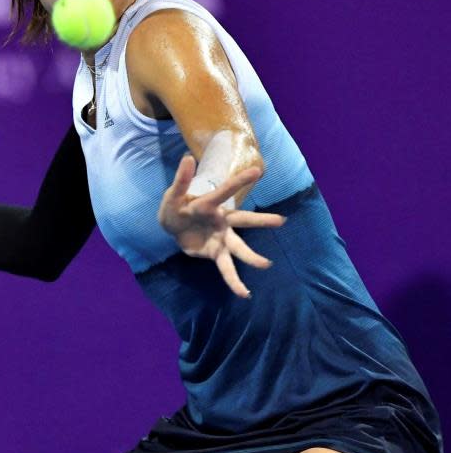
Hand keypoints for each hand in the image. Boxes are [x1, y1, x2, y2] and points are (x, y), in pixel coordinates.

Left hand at [158, 156, 285, 297]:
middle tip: (281, 221)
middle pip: (243, 221)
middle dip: (261, 221)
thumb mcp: (174, 194)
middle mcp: (222, 221)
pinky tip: (244, 293)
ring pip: (239, 248)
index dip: (240, 181)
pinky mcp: (215, 253)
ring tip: (266, 264)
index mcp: (211, 203)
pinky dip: (234, 282)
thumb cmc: (176, 207)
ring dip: (251, 257)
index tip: (258, 170)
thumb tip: (187, 158)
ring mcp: (221, 238)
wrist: (171, 226)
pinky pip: (226, 269)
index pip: (226, 190)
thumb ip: (181, 180)